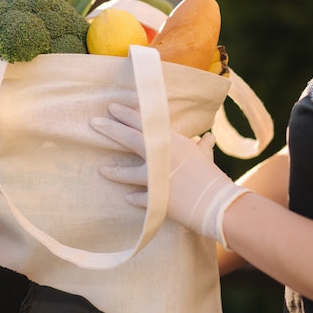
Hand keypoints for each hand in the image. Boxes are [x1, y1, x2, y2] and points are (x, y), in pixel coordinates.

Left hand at [90, 103, 248, 247]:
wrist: (219, 204)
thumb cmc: (212, 178)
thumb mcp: (203, 156)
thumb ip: (201, 147)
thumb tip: (208, 138)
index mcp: (173, 142)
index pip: (146, 123)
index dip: (127, 114)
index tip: (112, 107)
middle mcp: (162, 156)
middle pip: (131, 139)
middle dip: (111, 129)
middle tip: (94, 122)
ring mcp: (157, 179)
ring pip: (128, 174)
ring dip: (115, 172)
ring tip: (103, 170)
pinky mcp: (155, 200)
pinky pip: (139, 199)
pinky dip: (135, 198)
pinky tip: (127, 197)